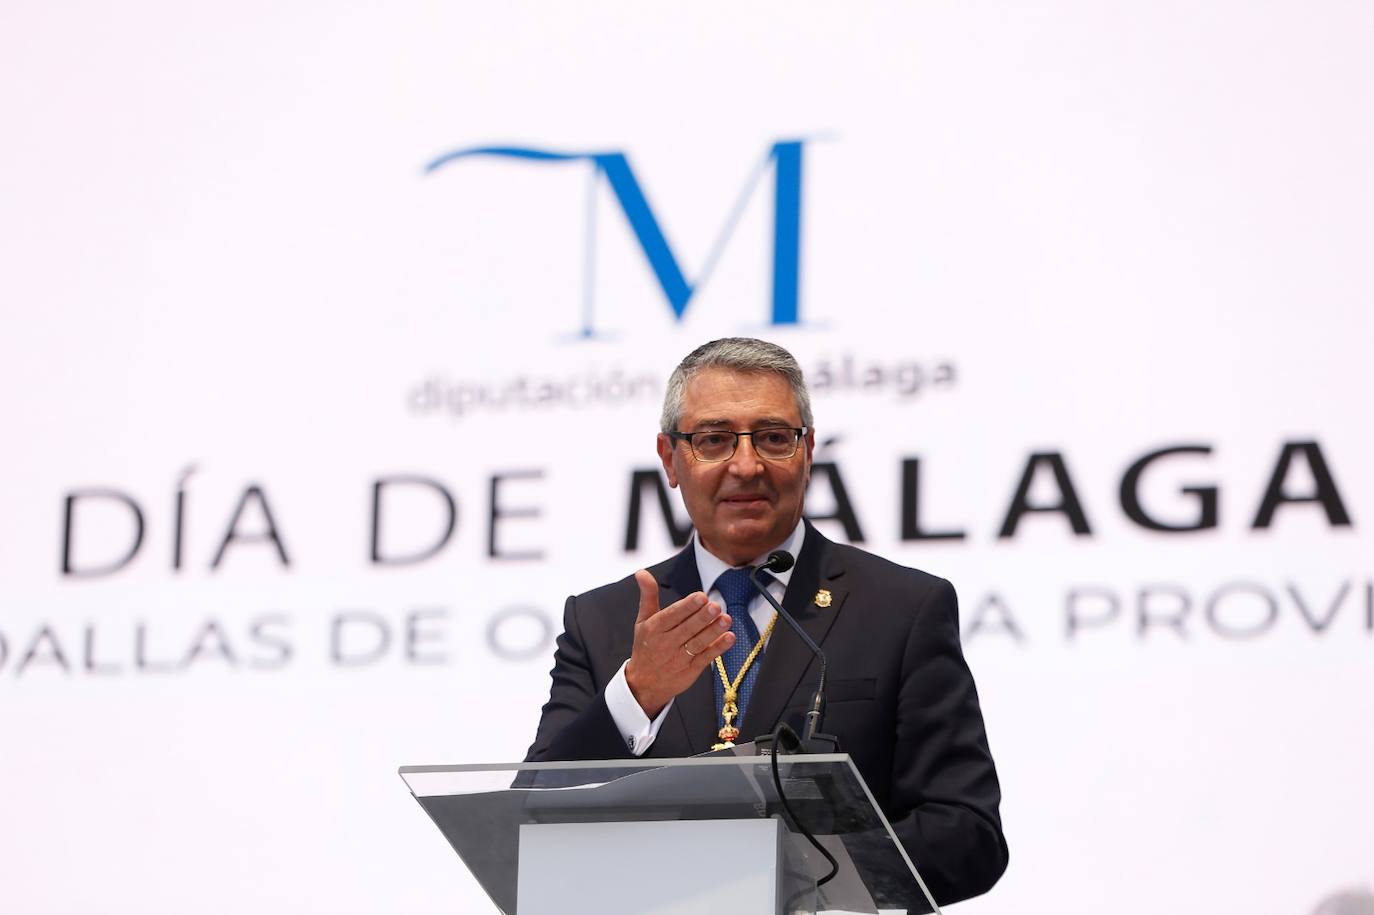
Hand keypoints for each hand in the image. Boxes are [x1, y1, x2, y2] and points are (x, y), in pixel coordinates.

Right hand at [624, 570, 734, 718]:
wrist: (643, 684)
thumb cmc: (646, 646)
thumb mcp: (643, 621)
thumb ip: (648, 595)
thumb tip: (641, 572)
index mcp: (655, 628)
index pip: (672, 615)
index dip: (687, 606)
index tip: (701, 596)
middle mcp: (666, 643)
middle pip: (687, 628)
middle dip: (702, 617)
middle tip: (716, 606)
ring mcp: (679, 658)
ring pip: (698, 643)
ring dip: (713, 631)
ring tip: (726, 619)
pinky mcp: (690, 670)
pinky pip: (706, 658)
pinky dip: (718, 648)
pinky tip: (729, 638)